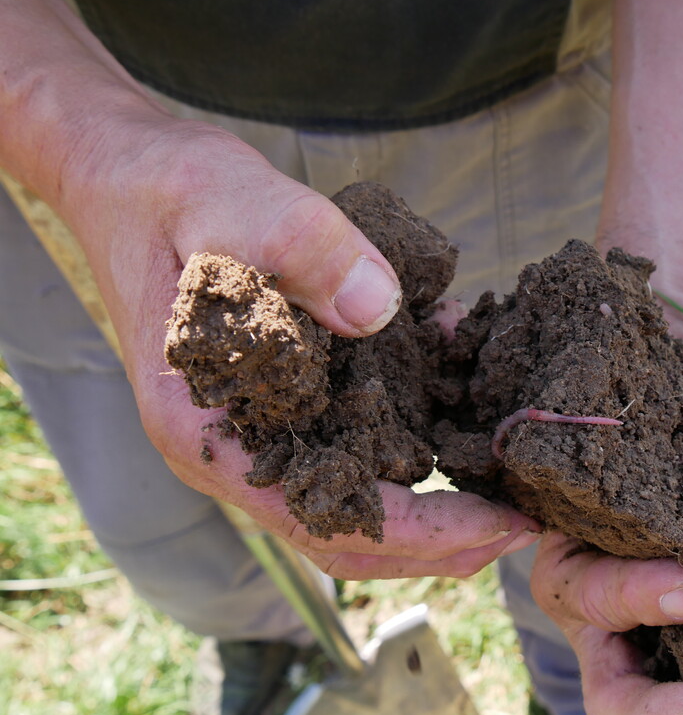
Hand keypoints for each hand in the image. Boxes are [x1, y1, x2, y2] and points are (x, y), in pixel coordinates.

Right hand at [62, 116, 538, 578]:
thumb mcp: (229, 199)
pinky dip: (410, 436)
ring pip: (351, 496)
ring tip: (503, 496)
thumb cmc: (166, 190)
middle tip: (519, 525)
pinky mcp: (283, 395)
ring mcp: (257, 426)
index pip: (322, 516)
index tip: (496, 525)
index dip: (418, 532)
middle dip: (436, 541)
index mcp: (204, 430)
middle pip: (343, 530)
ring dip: (429, 505)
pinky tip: (462, 405)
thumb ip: (300, 249)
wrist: (130, 174)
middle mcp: (232, 447)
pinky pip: (351, 436)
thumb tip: (379, 309)